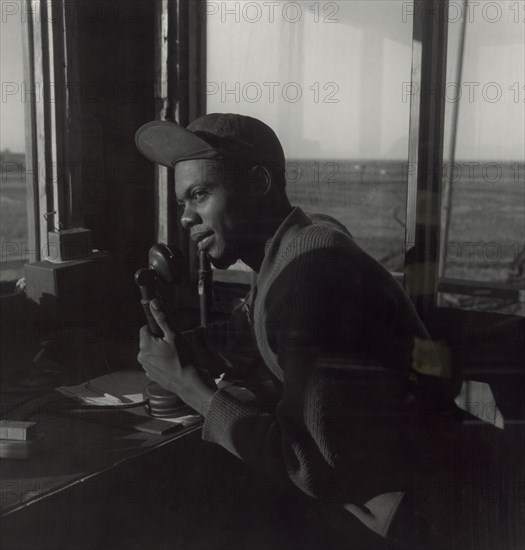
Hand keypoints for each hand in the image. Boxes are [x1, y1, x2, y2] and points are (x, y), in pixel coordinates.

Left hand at [138, 300, 216, 414]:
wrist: (188, 383)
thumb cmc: (183, 359)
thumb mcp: (174, 335)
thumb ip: (162, 319)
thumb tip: (153, 303)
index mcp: (145, 345)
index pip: (146, 328)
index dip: (158, 329)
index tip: (168, 333)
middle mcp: (141, 357)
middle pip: (149, 340)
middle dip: (160, 340)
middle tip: (174, 345)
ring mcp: (146, 367)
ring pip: (152, 352)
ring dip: (161, 351)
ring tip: (175, 356)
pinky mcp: (152, 375)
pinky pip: (156, 363)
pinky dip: (163, 362)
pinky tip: (173, 364)